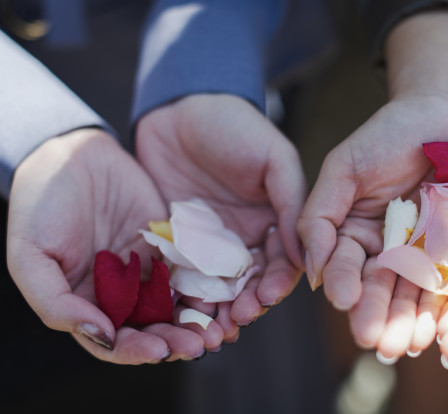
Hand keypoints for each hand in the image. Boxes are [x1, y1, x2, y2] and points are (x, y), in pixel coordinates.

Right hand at [7, 128, 223, 363]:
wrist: (71, 155)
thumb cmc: (40, 206)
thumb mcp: (31, 257)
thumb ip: (57, 303)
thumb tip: (101, 335)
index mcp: (85, 303)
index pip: (114, 341)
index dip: (136, 351)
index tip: (160, 351)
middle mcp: (118, 293)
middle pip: (152, 328)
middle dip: (175, 340)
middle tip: (200, 345)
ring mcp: (145, 269)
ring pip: (175, 304)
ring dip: (194, 320)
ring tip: (215, 329)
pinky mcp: (166, 244)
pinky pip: (188, 269)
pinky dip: (203, 285)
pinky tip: (220, 293)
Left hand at [136, 94, 305, 338]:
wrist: (179, 108)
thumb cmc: (235, 125)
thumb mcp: (274, 158)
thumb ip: (292, 203)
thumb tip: (307, 253)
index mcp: (274, 221)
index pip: (282, 263)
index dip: (276, 284)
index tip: (266, 297)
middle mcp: (244, 238)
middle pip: (250, 284)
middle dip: (245, 305)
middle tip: (235, 321)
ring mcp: (210, 243)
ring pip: (217, 287)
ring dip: (215, 310)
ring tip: (208, 328)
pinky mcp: (177, 241)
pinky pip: (181, 274)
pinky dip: (182, 296)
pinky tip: (178, 311)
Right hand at [298, 11, 447, 359]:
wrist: (443, 115)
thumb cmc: (386, 134)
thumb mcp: (342, 169)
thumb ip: (320, 215)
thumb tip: (311, 269)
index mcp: (351, 231)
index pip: (342, 264)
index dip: (342, 283)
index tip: (345, 300)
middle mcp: (382, 248)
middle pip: (375, 287)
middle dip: (374, 314)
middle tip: (374, 340)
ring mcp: (419, 252)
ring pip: (408, 292)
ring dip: (404, 320)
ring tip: (404, 345)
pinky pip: (445, 282)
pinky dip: (439, 306)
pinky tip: (435, 328)